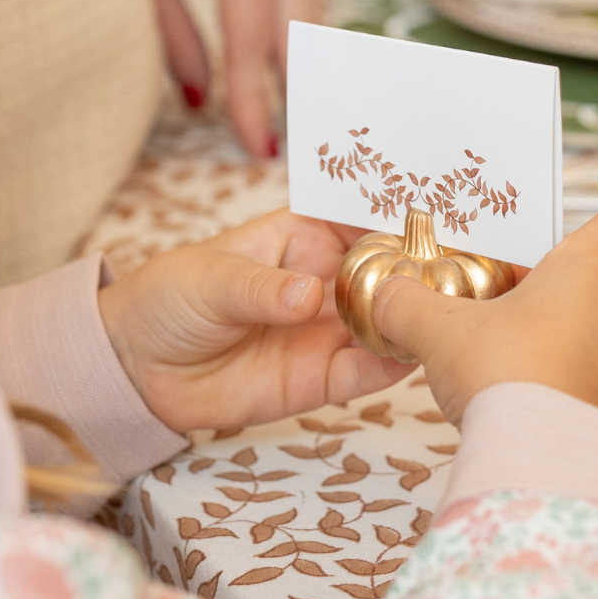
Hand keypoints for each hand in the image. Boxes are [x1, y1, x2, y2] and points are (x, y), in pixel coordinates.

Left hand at [96, 208, 410, 433]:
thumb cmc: (171, 299)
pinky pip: (367, 372)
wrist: (138, 367)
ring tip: (440, 314)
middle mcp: (329, 281)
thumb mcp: (210, 280)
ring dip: (414, 321)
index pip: (363, 222)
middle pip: (391, 274)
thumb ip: (261, 289)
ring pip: (388, 323)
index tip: (438, 220)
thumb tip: (309, 295)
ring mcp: (329, 330)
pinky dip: (391, 365)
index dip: (402, 220)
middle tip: (459, 272)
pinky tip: (408, 355)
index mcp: (305, 236)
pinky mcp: (323, 378)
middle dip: (424, 273)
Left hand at [117, 0, 317, 160]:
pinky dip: (296, 35)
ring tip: (315, 132)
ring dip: (310, 70)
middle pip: (301, 24)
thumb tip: (199, 99)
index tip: (259, 149)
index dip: (254, 96)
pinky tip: (301, 81)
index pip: (253, 30)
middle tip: (313, 157)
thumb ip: (169, 31)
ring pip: (308, 9)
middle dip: (306, 95)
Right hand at [374, 165, 597, 425]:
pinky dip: (566, 372)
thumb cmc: (506, 378)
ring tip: (501, 345)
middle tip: (503, 287)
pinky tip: (520, 391)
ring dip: (559, 327)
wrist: (541, 466)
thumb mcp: (441, 331)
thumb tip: (387, 295)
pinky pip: (597, 374)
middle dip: (554, 277)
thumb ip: (409, 304)